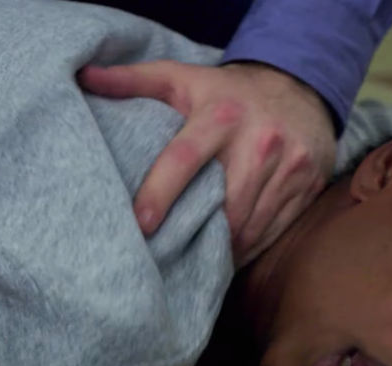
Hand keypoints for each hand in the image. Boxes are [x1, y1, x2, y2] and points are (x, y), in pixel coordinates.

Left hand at [78, 61, 336, 266]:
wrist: (301, 88)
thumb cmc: (228, 92)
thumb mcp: (183, 78)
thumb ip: (134, 80)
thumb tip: (84, 77)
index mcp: (221, 114)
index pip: (185, 158)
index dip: (161, 193)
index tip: (141, 225)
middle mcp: (259, 140)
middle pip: (225, 205)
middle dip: (198, 235)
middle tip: (168, 257)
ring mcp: (289, 165)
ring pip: (251, 224)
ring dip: (224, 250)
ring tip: (197, 263)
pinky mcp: (308, 184)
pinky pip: (275, 229)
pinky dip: (250, 247)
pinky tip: (229, 255)